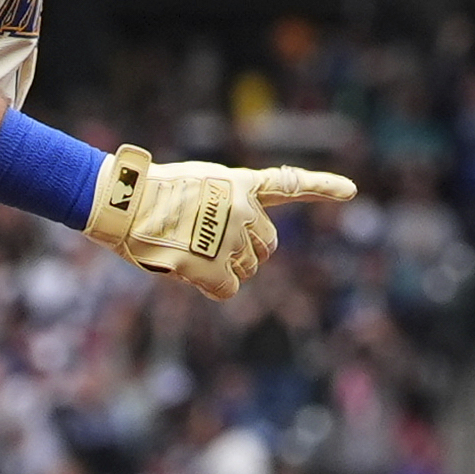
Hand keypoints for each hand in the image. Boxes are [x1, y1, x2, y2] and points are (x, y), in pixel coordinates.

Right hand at [81, 146, 358, 301]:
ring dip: (223, 268)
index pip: (290, 184)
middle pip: (266, 247)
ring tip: (186, 249)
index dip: (323, 188)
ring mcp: (230, 238)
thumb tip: (235, 248)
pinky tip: (186, 270)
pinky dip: (210, 286)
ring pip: (247, 270)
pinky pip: (227, 289)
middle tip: (207, 245)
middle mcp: (244, 210)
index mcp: (240, 184)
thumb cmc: (148, 194)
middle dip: (245, 252)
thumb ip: (226, 205)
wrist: (122, 202)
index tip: (351, 191)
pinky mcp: (212, 265)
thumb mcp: (198, 185)